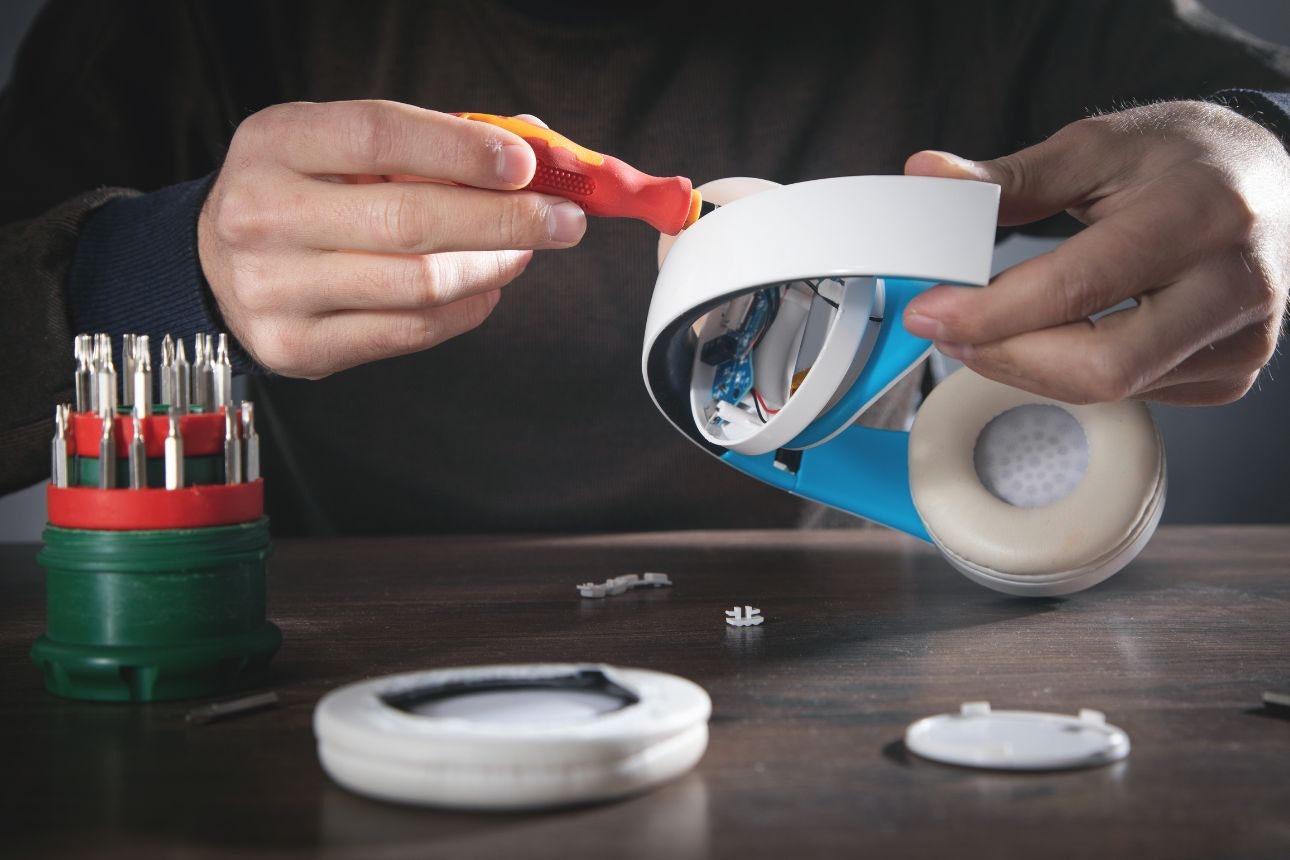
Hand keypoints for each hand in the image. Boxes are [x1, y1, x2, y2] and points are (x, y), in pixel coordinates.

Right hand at [198, 101, 585, 377]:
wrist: (214, 262)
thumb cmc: (305, 192)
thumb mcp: (343, 146)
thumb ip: (433, 142)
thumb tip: (539, 151)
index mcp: (275, 142)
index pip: (378, 135)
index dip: (461, 149)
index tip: (527, 163)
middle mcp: (262, 215)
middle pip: (410, 220)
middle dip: (507, 220)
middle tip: (566, 219)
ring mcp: (274, 290)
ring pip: (419, 284)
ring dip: (493, 267)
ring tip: (525, 251)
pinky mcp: (297, 348)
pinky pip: (409, 331)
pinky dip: (465, 310)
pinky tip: (485, 287)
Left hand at [902, 100, 1289, 404]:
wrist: (1268, 182)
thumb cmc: (1185, 160)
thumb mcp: (1096, 146)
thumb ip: (1009, 177)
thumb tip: (928, 176)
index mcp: (1197, 214)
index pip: (1077, 288)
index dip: (990, 313)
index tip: (931, 312)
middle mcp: (1233, 284)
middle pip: (1099, 367)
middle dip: (1005, 357)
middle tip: (951, 332)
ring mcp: (1241, 338)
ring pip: (1110, 390)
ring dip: (1030, 367)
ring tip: (992, 328)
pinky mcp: (1233, 373)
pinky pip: (1132, 396)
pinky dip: (1075, 372)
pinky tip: (1061, 335)